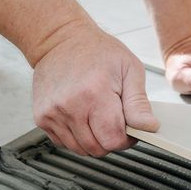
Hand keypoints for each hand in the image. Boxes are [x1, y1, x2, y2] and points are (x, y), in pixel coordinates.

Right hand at [32, 22, 159, 155]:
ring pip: (81, 149)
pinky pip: (65, 143)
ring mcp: (52, 114)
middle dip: (110, 139)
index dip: (126, 138)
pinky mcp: (41, 118)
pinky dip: (77, 136)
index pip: (113, 140)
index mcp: (94, 94)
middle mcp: (70, 106)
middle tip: (113, 118)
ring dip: (93, 139)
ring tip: (96, 115)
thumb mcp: (129, 70)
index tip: (128, 126)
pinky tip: (81, 115)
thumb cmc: (97, 51)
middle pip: (97, 149)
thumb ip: (139, 103)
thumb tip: (149, 127)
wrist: (60, 40)